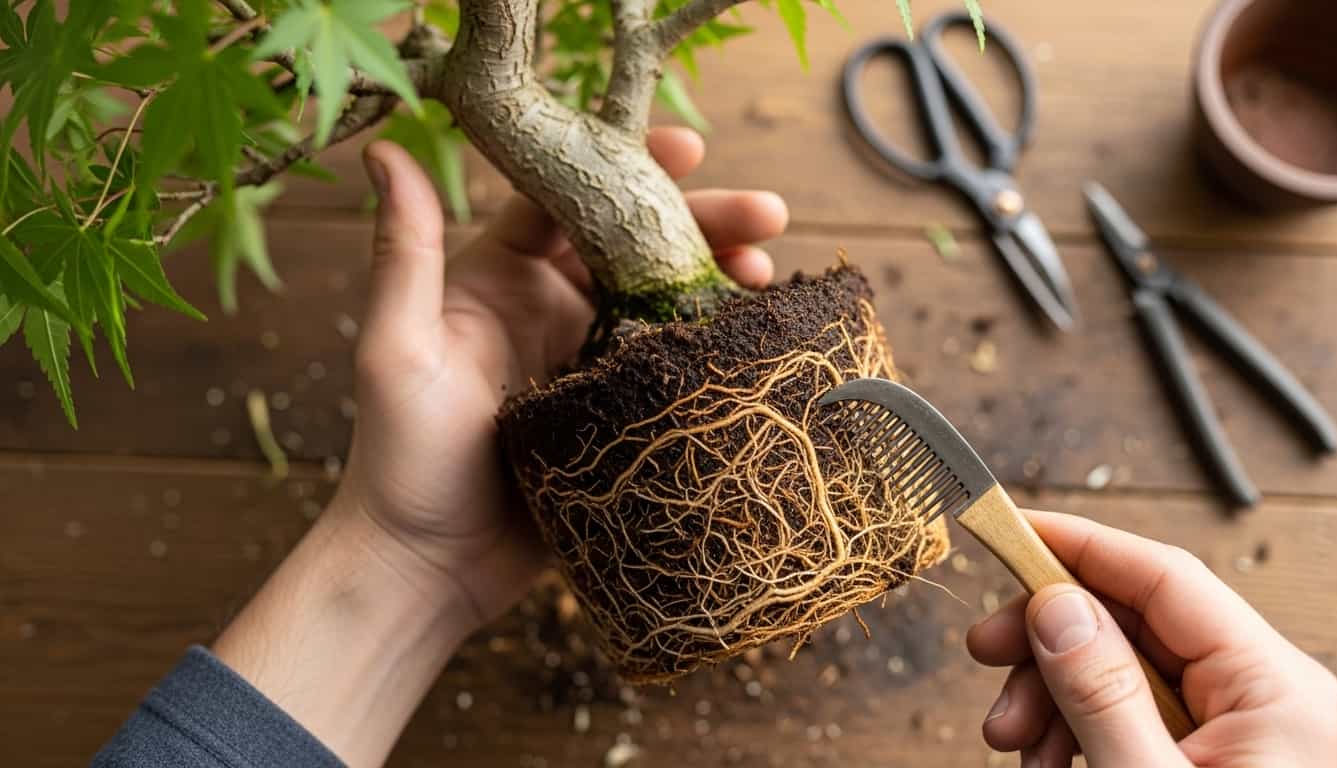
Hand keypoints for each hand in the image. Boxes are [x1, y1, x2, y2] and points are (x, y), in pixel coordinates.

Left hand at [337, 127, 787, 633]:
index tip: (691, 149)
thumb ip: (404, 251)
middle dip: (701, 220)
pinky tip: (759, 336)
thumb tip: (384, 149)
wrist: (427, 573)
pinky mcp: (617, 415)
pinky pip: (674, 364)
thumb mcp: (396, 350)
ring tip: (771, 272)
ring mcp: (588, 362)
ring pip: (664, 298)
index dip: (629, 168)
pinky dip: (715, 344)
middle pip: (634, 243)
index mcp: (498, 278)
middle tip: (769, 214)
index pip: (571, 201)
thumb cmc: (397, 461)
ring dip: (717, 276)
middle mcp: (547, 309)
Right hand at [966, 511, 1336, 767]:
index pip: (1164, 578)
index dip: (1079, 547)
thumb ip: (1100, 693)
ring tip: (1011, 744)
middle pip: (1130, 620)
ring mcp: (1230, 728)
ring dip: (1048, 695)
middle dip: (1047, 640)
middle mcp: (1257, 696)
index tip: (1007, 531)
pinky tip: (1044, 765)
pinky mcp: (1200, 758)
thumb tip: (1057, 604)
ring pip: (1114, 668)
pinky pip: (1120, 714)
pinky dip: (1068, 732)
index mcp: (1273, 688)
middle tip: (982, 654)